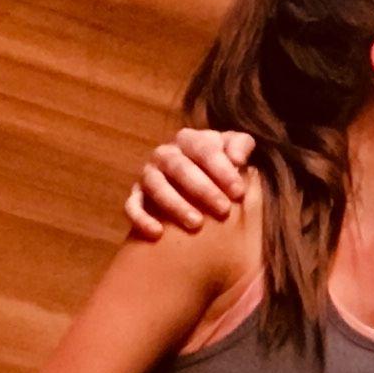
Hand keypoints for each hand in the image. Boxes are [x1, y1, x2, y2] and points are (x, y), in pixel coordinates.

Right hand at [127, 124, 257, 240]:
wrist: (196, 186)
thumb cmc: (220, 167)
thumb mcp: (234, 150)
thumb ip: (241, 146)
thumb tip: (237, 158)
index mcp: (189, 140)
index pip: (203, 149)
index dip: (222, 169)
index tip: (239, 192)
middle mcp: (165, 154)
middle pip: (179, 167)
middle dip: (202, 188)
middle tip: (224, 210)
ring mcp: (148, 175)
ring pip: (155, 185)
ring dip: (175, 204)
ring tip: (196, 223)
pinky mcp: (136, 196)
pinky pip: (132, 206)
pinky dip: (142, 218)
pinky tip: (157, 233)